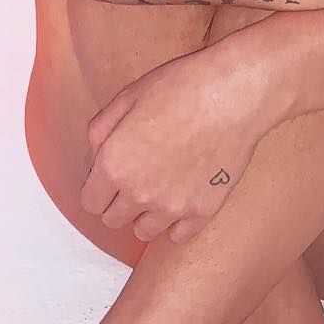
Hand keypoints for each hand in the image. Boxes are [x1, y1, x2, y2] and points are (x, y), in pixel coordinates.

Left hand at [78, 42, 269, 246]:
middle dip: (119, 202)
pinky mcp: (203, 211)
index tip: (110, 178)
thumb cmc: (181, 87)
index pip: (90, 202)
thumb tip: (96, 154)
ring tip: (160, 190)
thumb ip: (101, 130)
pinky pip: (179, 236)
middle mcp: (139, 193)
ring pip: (144, 232)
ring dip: (146, 215)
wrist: (233, 94)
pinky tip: (183, 199)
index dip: (98, 189)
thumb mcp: (128, 96)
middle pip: (113, 220)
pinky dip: (177, 223)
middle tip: (137, 179)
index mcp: (115, 165)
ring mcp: (173, 206)